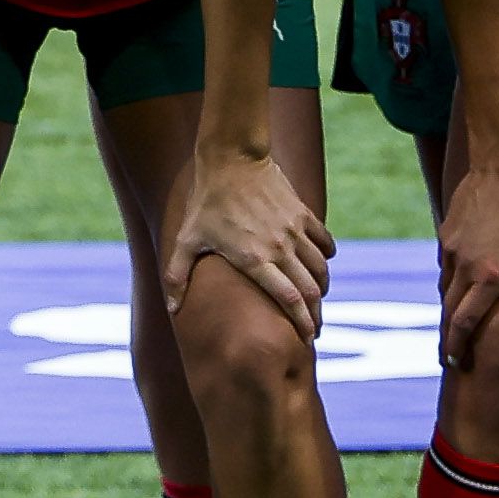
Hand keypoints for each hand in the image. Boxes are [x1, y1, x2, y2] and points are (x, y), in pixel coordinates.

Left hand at [166, 143, 330, 335]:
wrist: (231, 158)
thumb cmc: (206, 202)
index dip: (301, 322)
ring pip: (320, 269)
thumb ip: (177, 276)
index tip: (307, 339)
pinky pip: (323, 241)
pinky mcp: (302, 214)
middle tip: (315, 328)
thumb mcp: (187, 239)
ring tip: (317, 301)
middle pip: (309, 290)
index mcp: (254, 259)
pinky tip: (322, 264)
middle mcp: (280, 248)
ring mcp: (294, 230)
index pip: (288, 299)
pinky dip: (326, 256)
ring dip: (321, 289)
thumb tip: (172, 310)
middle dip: (316, 314)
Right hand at [432, 148, 498, 377]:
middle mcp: (465, 266)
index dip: (455, 345)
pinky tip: (462, 285)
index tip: (452, 363)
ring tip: (456, 325)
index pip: (464, 321)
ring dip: (450, 310)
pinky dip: (451, 283)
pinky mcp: (448, 233)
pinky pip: (446, 266)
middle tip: (449, 358)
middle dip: (447, 338)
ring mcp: (453, 249)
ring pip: (445, 288)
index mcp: (491, 276)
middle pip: (448, 311)